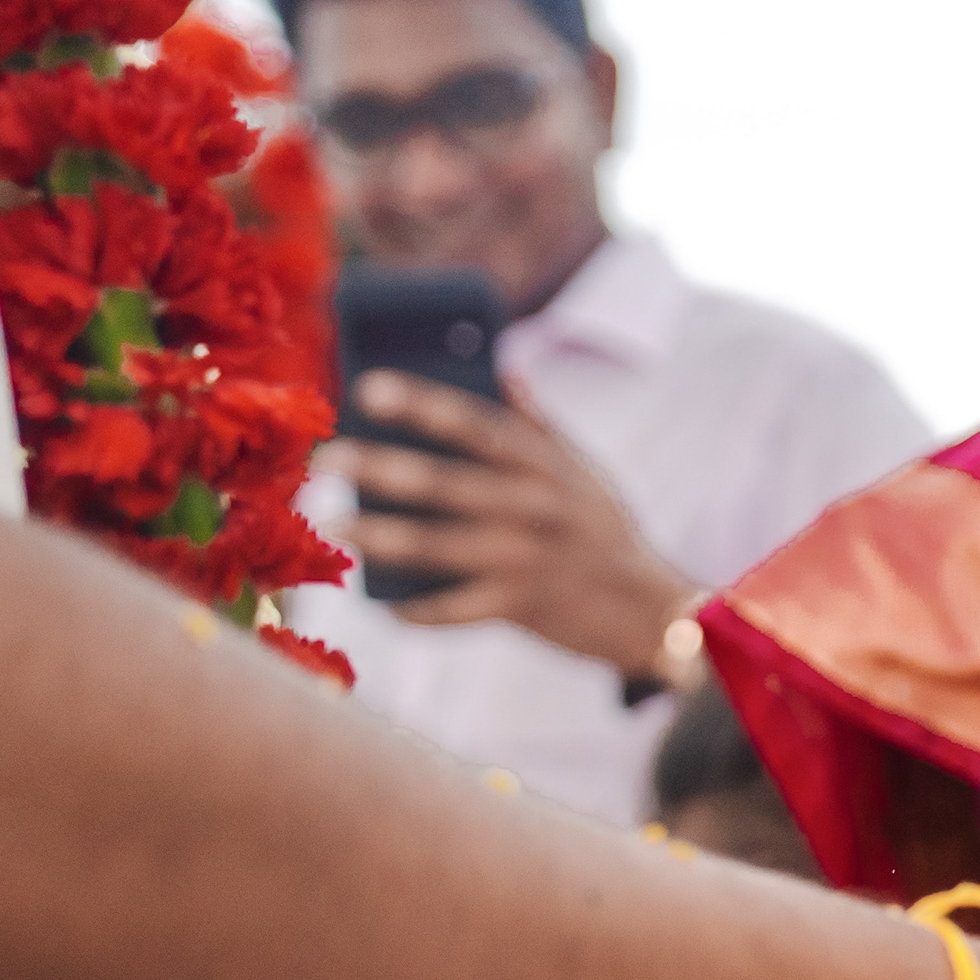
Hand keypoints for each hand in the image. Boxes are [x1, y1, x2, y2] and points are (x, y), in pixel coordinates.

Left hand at [327, 374, 700, 675]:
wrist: (651, 612)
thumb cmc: (607, 534)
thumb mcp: (587, 473)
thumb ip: (541, 426)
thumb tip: (504, 368)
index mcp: (546, 469)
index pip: (477, 426)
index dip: (423, 404)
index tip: (368, 387)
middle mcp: (534, 510)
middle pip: (443, 484)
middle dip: (379, 468)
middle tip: (328, 458)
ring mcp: (525, 561)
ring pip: (436, 547)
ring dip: (378, 536)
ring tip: (334, 523)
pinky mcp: (519, 608)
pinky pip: (451, 609)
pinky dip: (414, 609)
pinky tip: (379, 602)